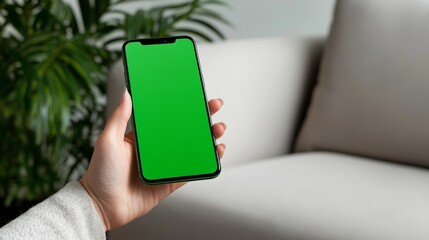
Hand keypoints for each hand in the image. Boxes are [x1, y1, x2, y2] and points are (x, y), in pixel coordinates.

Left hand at [79, 89, 225, 230]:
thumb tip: (127, 92)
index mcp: (143, 136)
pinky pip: (191, 170)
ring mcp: (164, 165)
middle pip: (185, 129)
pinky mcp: (170, 181)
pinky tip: (216, 152)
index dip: (182, 105)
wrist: (102, 206)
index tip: (194, 93)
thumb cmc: (100, 174)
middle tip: (215, 106)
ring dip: (208, 137)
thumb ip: (118, 117)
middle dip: (202, 117)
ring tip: (218, 128)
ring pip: (192, 148)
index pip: (167, 116)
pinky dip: (205, 161)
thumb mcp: (107, 140)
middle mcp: (156, 149)